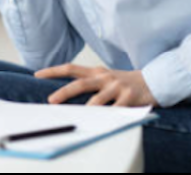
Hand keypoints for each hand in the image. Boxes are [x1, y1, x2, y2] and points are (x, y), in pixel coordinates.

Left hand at [34, 64, 158, 106]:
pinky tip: (102, 122)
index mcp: (96, 72)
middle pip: (80, 83)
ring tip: (77, 116)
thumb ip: (88, 82)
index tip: (37, 75)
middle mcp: (104, 77)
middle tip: (51, 100)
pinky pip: (117, 110)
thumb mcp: (104, 78)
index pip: (70, 68)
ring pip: (98, 98)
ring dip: (86, 108)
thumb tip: (64, 92)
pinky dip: (109, 116)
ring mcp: (117, 87)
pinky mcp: (129, 98)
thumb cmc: (123, 82)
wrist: (153, 80)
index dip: (53, 71)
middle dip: (64, 92)